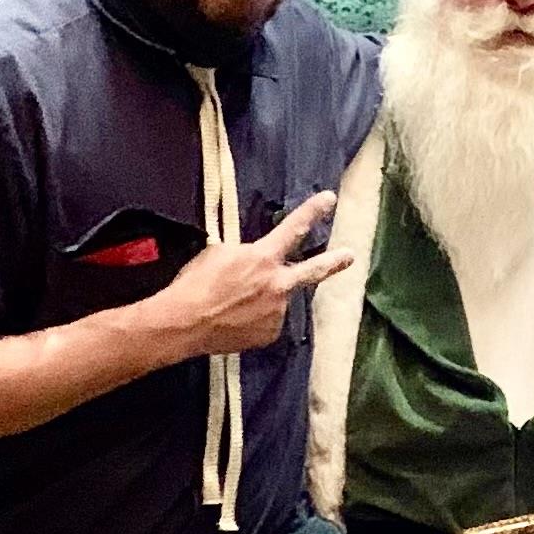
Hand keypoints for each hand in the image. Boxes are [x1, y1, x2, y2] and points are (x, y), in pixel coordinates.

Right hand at [152, 193, 348, 355]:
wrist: (184, 323)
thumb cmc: (196, 283)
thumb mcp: (218, 254)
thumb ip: (245, 253)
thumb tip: (252, 259)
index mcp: (263, 258)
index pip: (293, 229)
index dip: (312, 212)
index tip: (329, 199)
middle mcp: (277, 285)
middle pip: (313, 271)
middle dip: (334, 262)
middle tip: (350, 256)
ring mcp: (276, 312)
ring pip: (278, 300)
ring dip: (265, 299)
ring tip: (236, 304)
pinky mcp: (269, 334)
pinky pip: (267, 321)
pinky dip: (256, 319)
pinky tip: (235, 319)